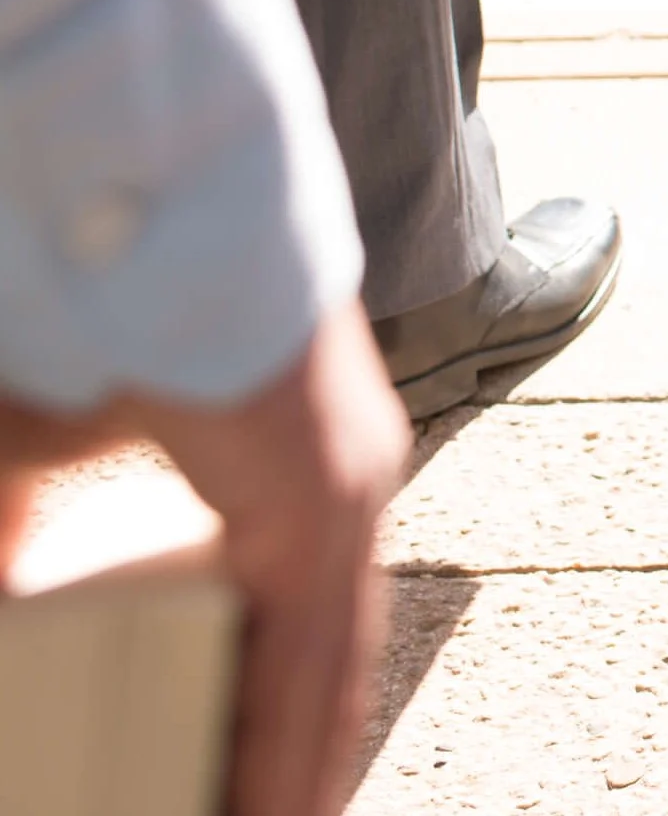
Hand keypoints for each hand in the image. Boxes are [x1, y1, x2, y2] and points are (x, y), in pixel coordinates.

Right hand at [0, 308, 410, 815]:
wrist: (124, 205)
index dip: (269, 712)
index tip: (241, 776)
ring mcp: (341, 487)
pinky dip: (296, 740)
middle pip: (316, 660)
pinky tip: (290, 811)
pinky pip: (317, 650)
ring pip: (325, 671)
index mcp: (283, 471)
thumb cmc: (80, 307)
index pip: (290, 623)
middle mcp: (336, 482)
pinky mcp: (322, 493)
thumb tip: (7, 596)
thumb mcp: (32, 448)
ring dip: (294, 768)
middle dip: (284, 759)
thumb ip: (14, 530)